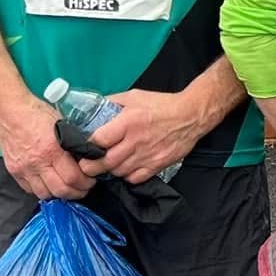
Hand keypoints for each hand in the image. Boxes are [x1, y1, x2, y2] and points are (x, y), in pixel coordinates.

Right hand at [0, 100, 92, 200]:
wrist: (7, 110)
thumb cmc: (36, 113)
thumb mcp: (62, 125)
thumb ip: (73, 143)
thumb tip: (89, 156)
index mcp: (52, 149)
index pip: (73, 178)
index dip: (85, 183)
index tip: (90, 180)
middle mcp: (37, 162)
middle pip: (60, 190)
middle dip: (76, 192)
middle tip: (83, 187)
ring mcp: (23, 168)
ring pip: (44, 194)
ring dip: (58, 193)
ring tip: (67, 186)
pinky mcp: (13, 170)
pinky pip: (29, 189)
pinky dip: (42, 189)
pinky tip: (49, 182)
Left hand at [85, 87, 202, 184]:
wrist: (191, 116)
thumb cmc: (163, 105)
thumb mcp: (134, 96)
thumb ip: (112, 103)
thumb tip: (93, 109)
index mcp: (128, 122)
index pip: (99, 141)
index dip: (88, 146)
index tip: (84, 147)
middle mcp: (136, 141)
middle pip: (105, 162)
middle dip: (91, 166)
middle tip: (87, 164)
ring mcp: (148, 155)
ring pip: (118, 172)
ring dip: (110, 170)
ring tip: (108, 163)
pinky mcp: (157, 165)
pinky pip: (135, 178)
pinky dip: (127, 175)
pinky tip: (126, 167)